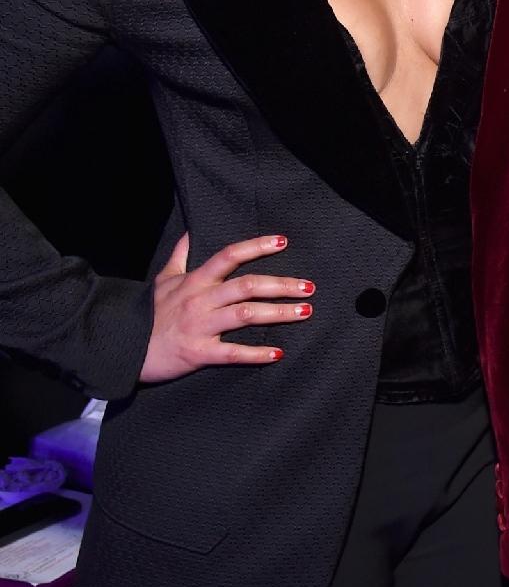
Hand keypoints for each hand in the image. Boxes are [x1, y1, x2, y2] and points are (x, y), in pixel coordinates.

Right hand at [140, 233, 314, 383]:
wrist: (121, 348)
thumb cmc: (147, 314)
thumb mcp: (162, 280)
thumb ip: (179, 256)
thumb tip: (190, 233)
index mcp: (195, 281)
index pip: (229, 256)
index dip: (256, 247)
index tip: (282, 241)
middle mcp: (200, 300)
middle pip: (246, 285)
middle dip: (281, 285)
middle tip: (309, 287)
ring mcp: (200, 326)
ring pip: (245, 314)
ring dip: (278, 313)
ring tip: (305, 312)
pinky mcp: (198, 352)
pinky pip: (232, 353)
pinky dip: (256, 354)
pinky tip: (278, 353)